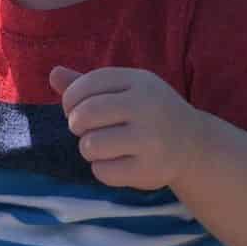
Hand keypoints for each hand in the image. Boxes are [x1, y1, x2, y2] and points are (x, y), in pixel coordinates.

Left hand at [49, 65, 201, 189]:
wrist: (193, 144)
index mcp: (139, 81)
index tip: (75, 109)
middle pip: (84, 115)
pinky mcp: (149, 169)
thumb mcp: (126, 90)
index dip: (70, 99)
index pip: (87, 84)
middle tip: (85, 130)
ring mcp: (150, 139)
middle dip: (76, 124)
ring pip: (90, 145)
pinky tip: (116, 163)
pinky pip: (103, 171)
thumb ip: (89, 84)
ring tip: (102, 146)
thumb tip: (53, 74)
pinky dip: (102, 169)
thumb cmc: (149, 113)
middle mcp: (147, 106)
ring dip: (88, 148)